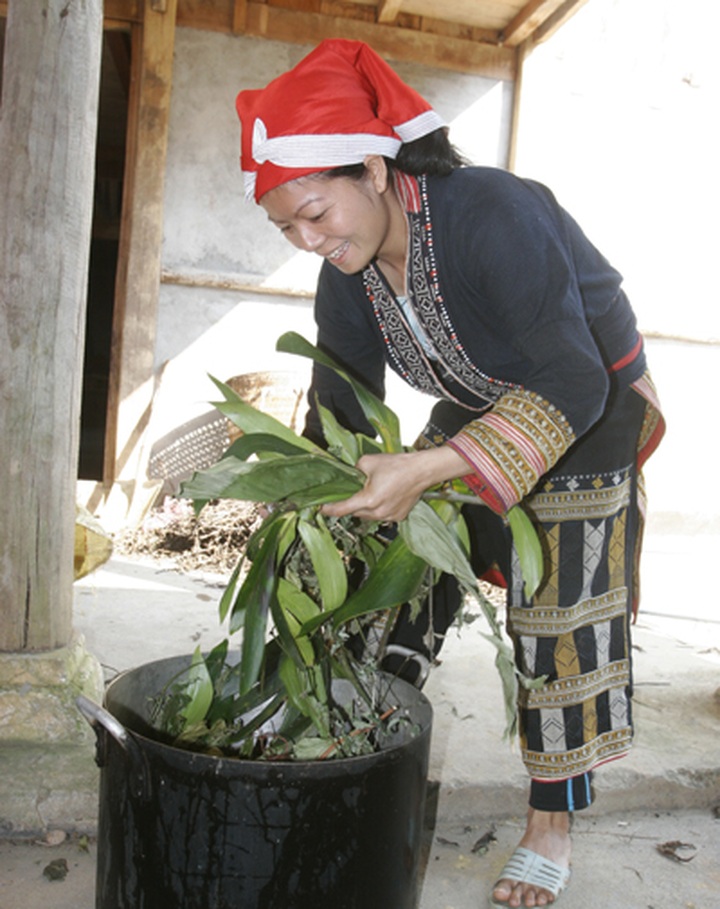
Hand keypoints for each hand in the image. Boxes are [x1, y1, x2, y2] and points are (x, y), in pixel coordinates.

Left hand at [321, 446, 468, 522]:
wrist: (422, 470)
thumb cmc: (397, 465)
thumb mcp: (368, 461)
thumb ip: (353, 470)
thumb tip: (348, 475)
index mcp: (368, 500)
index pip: (341, 509)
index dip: (328, 509)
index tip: (319, 508)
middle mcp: (378, 512)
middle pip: (355, 512)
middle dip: (350, 504)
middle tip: (349, 492)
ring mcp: (389, 517)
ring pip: (368, 516)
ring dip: (364, 507)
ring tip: (370, 492)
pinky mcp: (398, 517)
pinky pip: (381, 515)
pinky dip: (378, 508)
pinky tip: (383, 496)